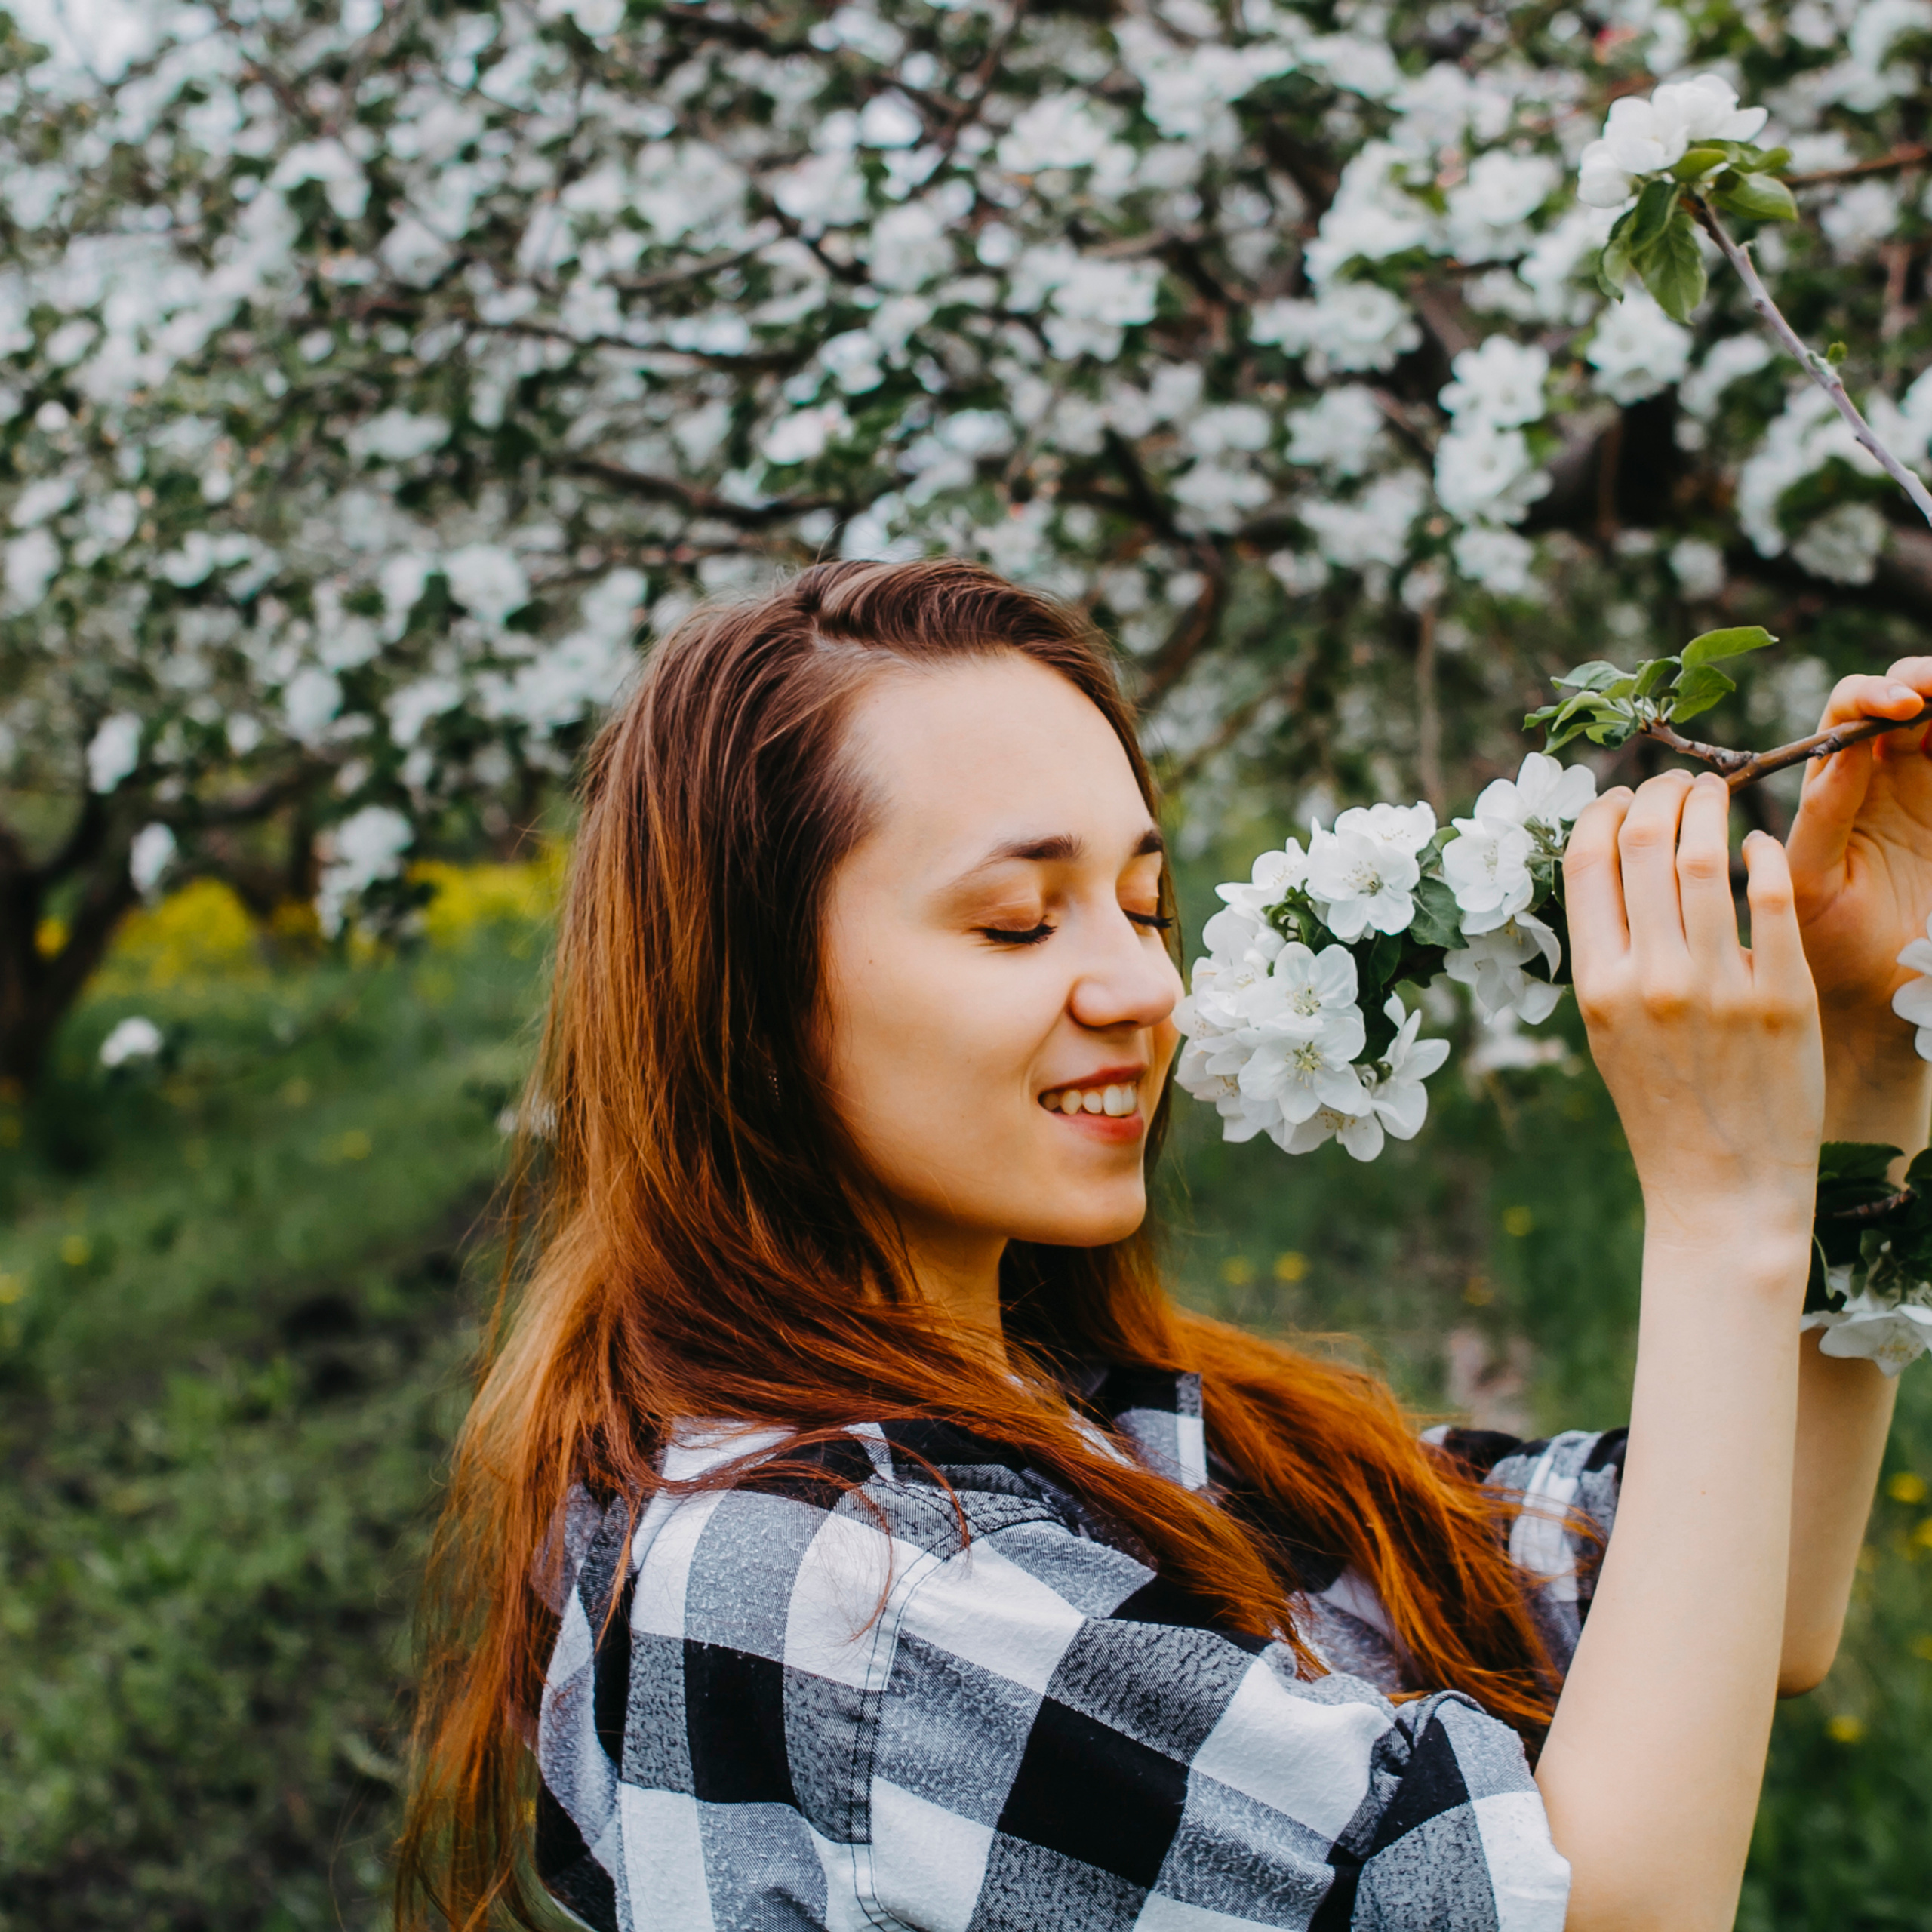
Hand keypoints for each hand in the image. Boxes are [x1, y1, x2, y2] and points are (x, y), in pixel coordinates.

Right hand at [1565, 770, 1822, 1231]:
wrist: (1722, 1190)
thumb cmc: (1661, 1108)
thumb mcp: (1606, 1032)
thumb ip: (1607, 954)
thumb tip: (1615, 864)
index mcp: (1596, 986)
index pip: (1586, 863)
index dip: (1601, 812)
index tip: (1620, 800)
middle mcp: (1650, 979)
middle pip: (1645, 843)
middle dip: (1659, 794)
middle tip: (1677, 783)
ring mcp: (1718, 986)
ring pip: (1707, 855)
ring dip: (1710, 805)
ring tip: (1716, 792)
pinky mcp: (1783, 996)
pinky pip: (1772, 895)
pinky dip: (1763, 852)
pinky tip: (1760, 843)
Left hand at [1787, 660, 1931, 1051]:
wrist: (1878, 997)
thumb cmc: (1829, 943)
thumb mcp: (1815, 880)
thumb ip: (1824, 816)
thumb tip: (1842, 750)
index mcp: (1834, 787)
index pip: (1845, 715)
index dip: (1867, 696)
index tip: (1897, 707)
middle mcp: (1883, 777)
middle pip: (1901, 699)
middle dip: (1916, 680)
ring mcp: (1929, 788)